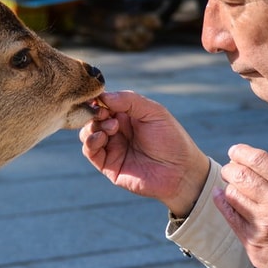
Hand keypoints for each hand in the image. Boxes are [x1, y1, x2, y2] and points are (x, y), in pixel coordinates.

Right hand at [79, 90, 209, 215]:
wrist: (180, 171)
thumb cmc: (171, 139)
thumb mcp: (153, 112)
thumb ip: (129, 100)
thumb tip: (102, 96)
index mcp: (128, 115)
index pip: (104, 103)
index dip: (98, 100)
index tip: (99, 99)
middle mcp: (118, 130)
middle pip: (92, 117)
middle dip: (95, 113)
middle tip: (104, 114)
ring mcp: (112, 147)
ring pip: (87, 133)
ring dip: (92, 127)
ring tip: (111, 128)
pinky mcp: (108, 165)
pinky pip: (90, 152)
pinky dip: (90, 142)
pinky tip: (102, 138)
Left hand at [214, 144, 267, 267]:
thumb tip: (255, 166)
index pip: (259, 159)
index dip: (241, 152)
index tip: (235, 152)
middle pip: (240, 174)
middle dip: (230, 168)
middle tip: (230, 169)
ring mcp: (263, 222)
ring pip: (232, 193)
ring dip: (229, 187)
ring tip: (231, 186)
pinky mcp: (252, 241)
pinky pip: (229, 215)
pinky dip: (222, 202)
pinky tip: (220, 196)